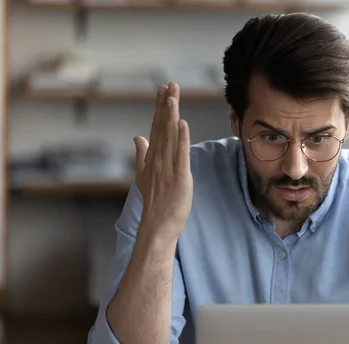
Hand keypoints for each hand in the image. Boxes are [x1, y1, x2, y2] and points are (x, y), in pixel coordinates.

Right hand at [134, 82, 192, 240]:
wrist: (157, 224)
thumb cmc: (155, 201)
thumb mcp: (143, 175)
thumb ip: (141, 154)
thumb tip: (138, 136)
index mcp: (152, 157)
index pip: (156, 127)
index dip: (159, 108)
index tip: (162, 89)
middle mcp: (158, 159)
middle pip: (162, 127)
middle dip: (166, 105)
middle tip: (169, 85)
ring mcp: (167, 167)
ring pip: (169, 137)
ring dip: (171, 116)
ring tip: (173, 96)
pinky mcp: (179, 177)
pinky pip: (180, 154)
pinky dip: (181, 139)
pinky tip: (182, 123)